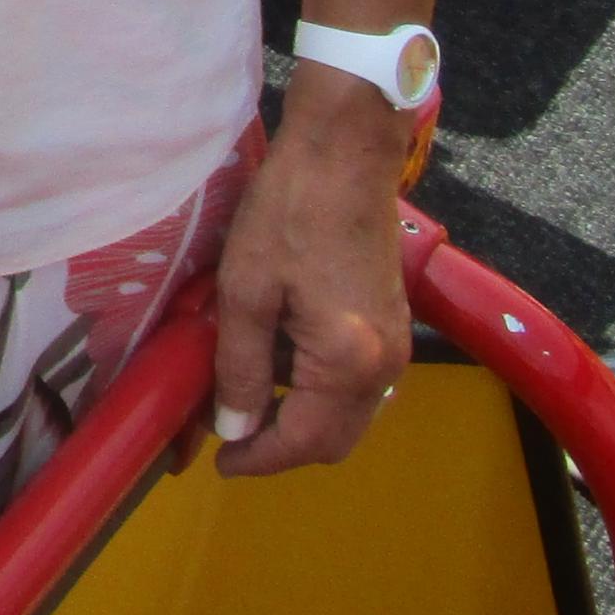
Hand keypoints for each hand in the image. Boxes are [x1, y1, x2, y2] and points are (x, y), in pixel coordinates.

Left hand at [209, 72, 413, 477]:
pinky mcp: (393, 323)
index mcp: (347, 363)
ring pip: (347, 414)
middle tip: (231, 430)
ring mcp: (395, 345)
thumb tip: (235, 428)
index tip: (219, 461)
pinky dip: (319, 387)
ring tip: (246, 388)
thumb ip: (242, 367)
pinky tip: (280, 356)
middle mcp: (384, 366)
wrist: (345, 153)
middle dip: (282, 445)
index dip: (257, 459)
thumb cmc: (290, 211)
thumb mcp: (246, 291)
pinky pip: (357, 382)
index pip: (302, 442)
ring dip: (301, 416)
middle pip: (333, 440)